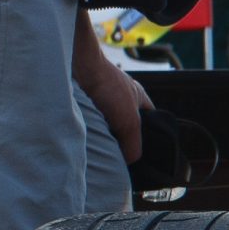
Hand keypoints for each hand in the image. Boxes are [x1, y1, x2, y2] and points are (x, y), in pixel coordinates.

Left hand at [71, 18, 147, 162]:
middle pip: (126, 127)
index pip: (151, 124)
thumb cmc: (109, 87)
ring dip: (102, 136)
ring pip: (106, 127)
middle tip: (117, 154)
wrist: (77, 67)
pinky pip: (89, 123)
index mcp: (139, 99)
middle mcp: (121, 99)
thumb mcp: (130, 121)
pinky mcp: (84, 103)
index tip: (139, 154)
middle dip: (122, 140)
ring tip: (99, 146)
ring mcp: (101, 100)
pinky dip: (88, 131)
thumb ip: (134, 145)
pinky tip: (85, 138)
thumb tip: (128, 161)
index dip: (148, 139)